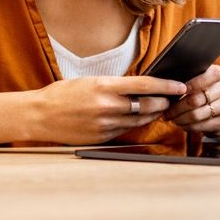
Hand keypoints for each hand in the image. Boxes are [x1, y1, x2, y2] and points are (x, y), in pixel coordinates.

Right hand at [32, 76, 187, 144]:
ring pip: (139, 119)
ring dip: (152, 113)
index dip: (166, 86)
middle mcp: (107, 106)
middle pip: (147, 105)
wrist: (40, 115)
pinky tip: (139, 118)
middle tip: (173, 98)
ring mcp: (105, 124)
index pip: (144, 85)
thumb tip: (137, 87)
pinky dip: (136, 123)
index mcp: (104, 86)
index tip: (179, 86)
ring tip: (160, 107)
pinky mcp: (102, 138)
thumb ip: (113, 85)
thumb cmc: (62, 94)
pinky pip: (126, 130)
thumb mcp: (89, 81)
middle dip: (163, 102)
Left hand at [163, 64, 219, 137]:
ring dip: (180, 118)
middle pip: (195, 99)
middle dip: (177, 107)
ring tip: (171, 118)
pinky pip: (200, 126)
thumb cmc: (202, 90)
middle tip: (166, 111)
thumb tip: (165, 84)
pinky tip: (181, 124)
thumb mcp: (198, 80)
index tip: (177, 89)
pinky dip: (187, 126)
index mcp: (217, 73)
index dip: (191, 83)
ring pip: (196, 115)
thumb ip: (187, 78)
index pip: (206, 76)